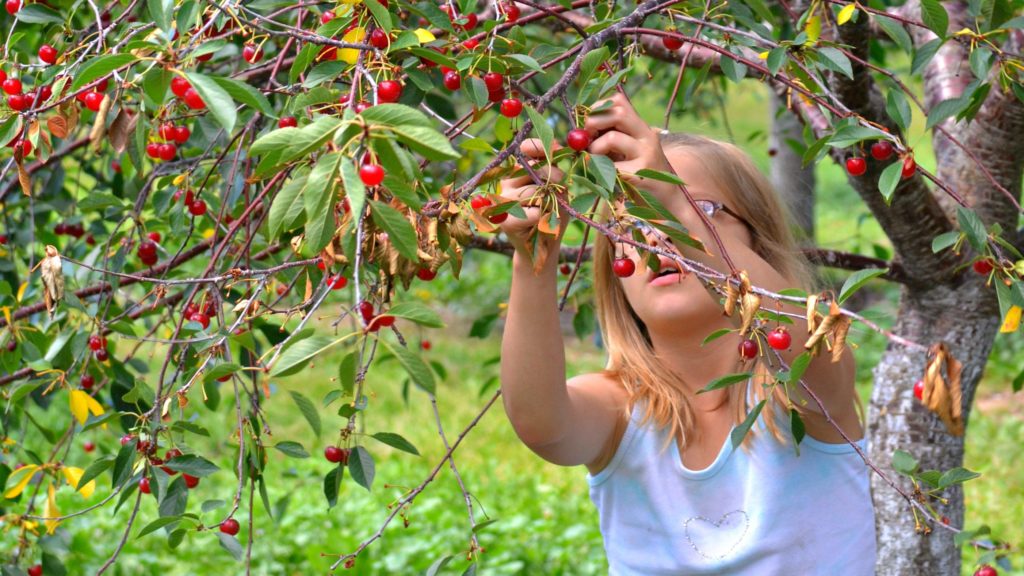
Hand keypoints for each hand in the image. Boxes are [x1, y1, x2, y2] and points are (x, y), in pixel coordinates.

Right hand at [497, 139, 567, 255]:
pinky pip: (534, 213)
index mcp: (518, 172)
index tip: (551, 154)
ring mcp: (503, 200)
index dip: (539, 147)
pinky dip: (544, 220)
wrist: (543, 247)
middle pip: (535, 169)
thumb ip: (555, 169)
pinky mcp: (505, 220)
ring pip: (535, 192)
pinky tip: (538, 225)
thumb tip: (555, 146)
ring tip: (545, 214)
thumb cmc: (551, 215)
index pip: (526, 149)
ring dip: (548, 204)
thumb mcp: (559, 190)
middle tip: (555, 197)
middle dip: (554, 181)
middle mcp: (506, 182)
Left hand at [582, 92, 677, 202]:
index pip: (619, 101)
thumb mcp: (626, 151)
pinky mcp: (641, 173)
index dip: (598, 108)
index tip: (588, 124)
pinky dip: (600, 171)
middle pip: (618, 112)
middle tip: (586, 140)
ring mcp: (646, 154)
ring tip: (595, 161)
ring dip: (595, 149)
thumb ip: (607, 137)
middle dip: (593, 123)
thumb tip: (579, 132)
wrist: (667, 198)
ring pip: (612, 138)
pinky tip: (604, 178)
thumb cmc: (638, 174)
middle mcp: (646, 135)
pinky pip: (612, 167)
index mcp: (640, 127)